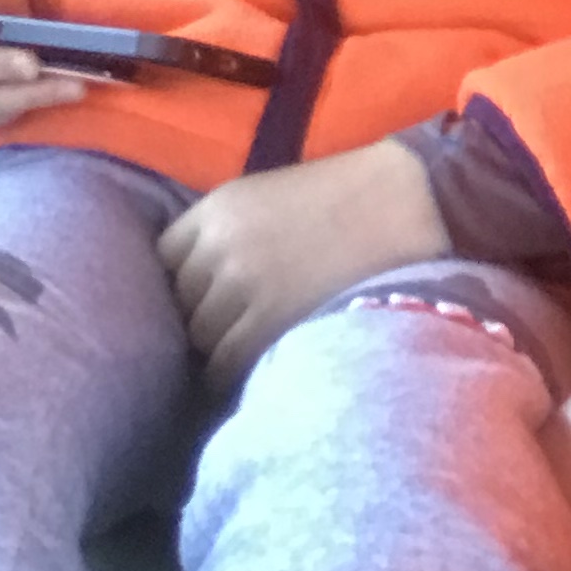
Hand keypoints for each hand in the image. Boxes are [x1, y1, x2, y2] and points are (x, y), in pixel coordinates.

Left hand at [158, 140, 448, 387]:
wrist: (409, 205)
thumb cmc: (344, 200)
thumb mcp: (267, 198)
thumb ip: (226, 232)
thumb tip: (195, 280)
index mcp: (216, 210)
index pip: (162, 259)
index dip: (181, 281)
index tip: (201, 296)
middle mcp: (219, 249)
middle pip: (177, 302)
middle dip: (198, 316)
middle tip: (229, 329)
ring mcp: (242, 290)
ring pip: (199, 337)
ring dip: (216, 347)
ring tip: (245, 353)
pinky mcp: (268, 327)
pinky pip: (224, 364)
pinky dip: (232, 372)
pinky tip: (254, 370)